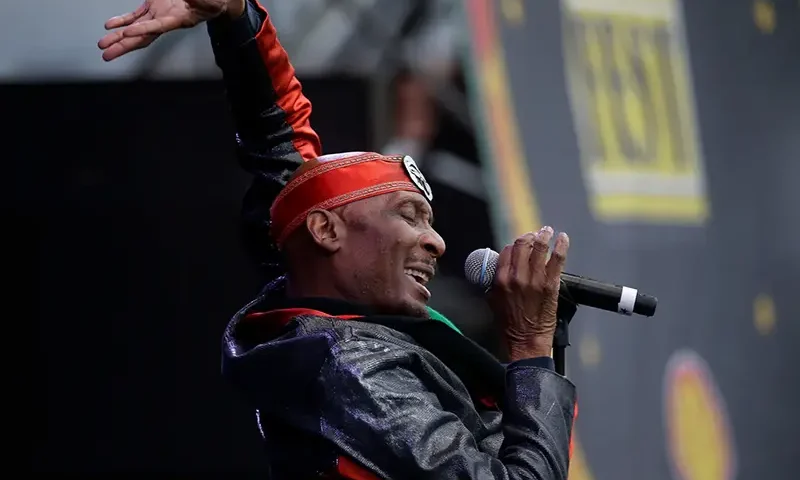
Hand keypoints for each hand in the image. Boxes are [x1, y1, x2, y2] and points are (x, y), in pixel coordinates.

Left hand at [98, 0, 245, 61]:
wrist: (211, 1)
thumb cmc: (212, 2)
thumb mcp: (209, 0)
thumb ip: (198, 0)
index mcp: (179, 20)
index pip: (158, 27)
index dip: (143, 31)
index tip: (127, 34)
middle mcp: (165, 21)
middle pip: (142, 37)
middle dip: (123, 46)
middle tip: (107, 55)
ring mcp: (158, 15)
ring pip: (135, 28)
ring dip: (118, 37)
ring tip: (103, 45)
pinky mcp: (154, 7)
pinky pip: (135, 16)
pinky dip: (122, 21)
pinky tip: (109, 26)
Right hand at [488, 226, 568, 361]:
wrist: (526, 341)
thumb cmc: (510, 325)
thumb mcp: (493, 301)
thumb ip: (495, 283)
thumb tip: (498, 270)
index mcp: (501, 280)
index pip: (507, 251)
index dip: (514, 245)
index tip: (520, 245)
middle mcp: (517, 277)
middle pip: (522, 245)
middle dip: (528, 236)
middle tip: (534, 234)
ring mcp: (535, 280)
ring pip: (540, 247)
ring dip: (544, 235)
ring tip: (547, 231)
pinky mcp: (551, 285)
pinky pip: (557, 259)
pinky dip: (561, 246)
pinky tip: (563, 238)